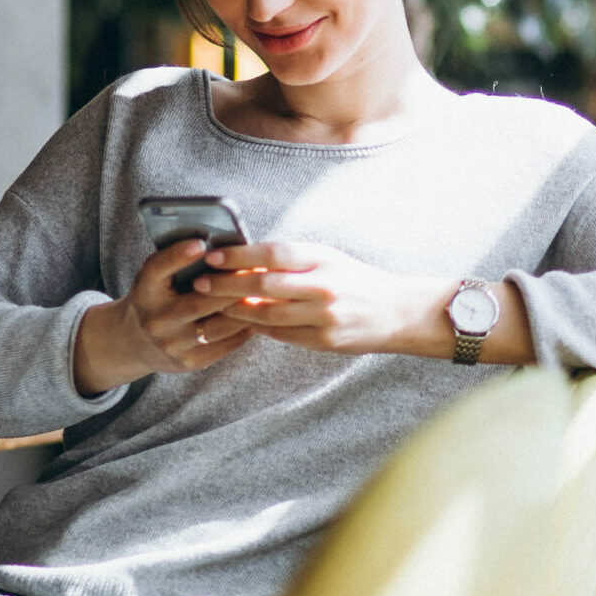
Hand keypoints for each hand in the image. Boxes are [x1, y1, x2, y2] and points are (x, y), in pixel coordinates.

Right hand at [72, 238, 255, 394]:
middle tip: (257, 269)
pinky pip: (224, 344)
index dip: (178, 256)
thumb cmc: (155, 298)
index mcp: (145, 291)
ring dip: (244, 309)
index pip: (157, 269)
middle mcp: (156, 320)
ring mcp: (172, 345)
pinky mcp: (189, 362)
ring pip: (218, 326)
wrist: (136, 343)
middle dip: (231, 285)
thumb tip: (218, 245)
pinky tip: (258, 314)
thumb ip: (176, 262)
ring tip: (265, 293)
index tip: (201, 243)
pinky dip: (244, 328)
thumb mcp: (155, 277)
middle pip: (199, 302)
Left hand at [189, 241, 443, 356]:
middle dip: (227, 285)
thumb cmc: (354, 278)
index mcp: (322, 258)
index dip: (239, 256)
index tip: (213, 257)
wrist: (396, 311)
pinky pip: (280, 335)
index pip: (272, 254)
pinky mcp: (324, 341)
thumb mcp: (327, 258)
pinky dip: (257, 328)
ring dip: (235, 311)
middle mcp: (323, 286)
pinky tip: (239, 324)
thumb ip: (291, 260)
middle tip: (200, 284)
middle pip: (264, 286)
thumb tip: (244, 260)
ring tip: (212, 306)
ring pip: (267, 315)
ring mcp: (324, 317)